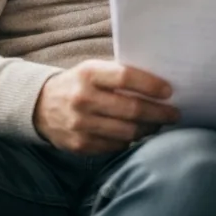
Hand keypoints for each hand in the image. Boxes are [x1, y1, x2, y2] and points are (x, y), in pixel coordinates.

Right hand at [33, 59, 178, 153]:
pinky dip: (130, 140)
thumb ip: (119, 75)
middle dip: (159, 113)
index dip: (151, 85)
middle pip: (131, 109)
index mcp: (89, 74)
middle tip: (174, 114)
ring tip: (159, 124)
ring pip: (126, 131)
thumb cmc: (78, 84)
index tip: (169, 91)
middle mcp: (83, 99)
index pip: (126, 77)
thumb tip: (158, 86)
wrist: (40, 106)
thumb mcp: (93, 70)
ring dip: (148, 129)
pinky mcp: (79, 145)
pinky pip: (115, 145)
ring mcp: (80, 124)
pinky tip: (137, 133)